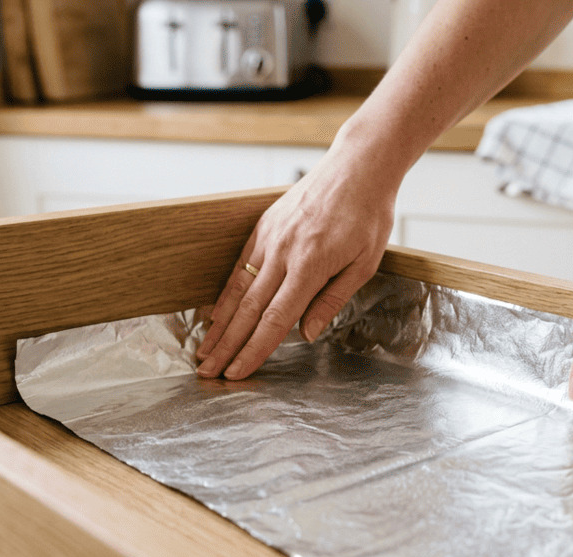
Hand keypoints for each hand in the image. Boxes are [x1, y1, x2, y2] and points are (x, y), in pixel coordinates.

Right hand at [195, 157, 395, 379]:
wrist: (358, 166)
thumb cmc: (368, 215)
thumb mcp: (365, 263)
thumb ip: (332, 300)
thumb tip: (307, 333)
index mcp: (310, 265)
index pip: (275, 319)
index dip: (254, 349)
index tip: (237, 373)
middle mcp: (283, 252)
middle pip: (249, 310)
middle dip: (227, 346)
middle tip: (207, 373)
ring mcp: (269, 238)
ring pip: (238, 289)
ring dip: (219, 325)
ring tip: (204, 351)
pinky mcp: (264, 227)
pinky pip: (240, 266)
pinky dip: (226, 293)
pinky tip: (216, 314)